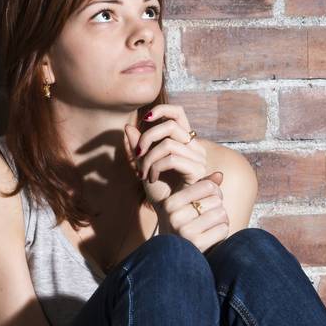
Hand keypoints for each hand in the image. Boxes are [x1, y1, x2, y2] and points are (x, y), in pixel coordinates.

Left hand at [122, 104, 230, 252]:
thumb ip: (137, 148)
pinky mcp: (196, 171)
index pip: (178, 113)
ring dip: (149, 158)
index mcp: (184, 142)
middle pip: (170, 126)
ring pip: (167, 144)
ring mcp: (197, 159)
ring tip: (142, 173)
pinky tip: (151, 178)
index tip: (144, 119)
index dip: (162, 110)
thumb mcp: (143, 166)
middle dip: (147, 137)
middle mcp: (194, 147)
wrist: (171, 216)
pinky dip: (155, 167)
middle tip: (137, 155)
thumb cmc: (160, 192)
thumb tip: (128, 127)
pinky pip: (171, 158)